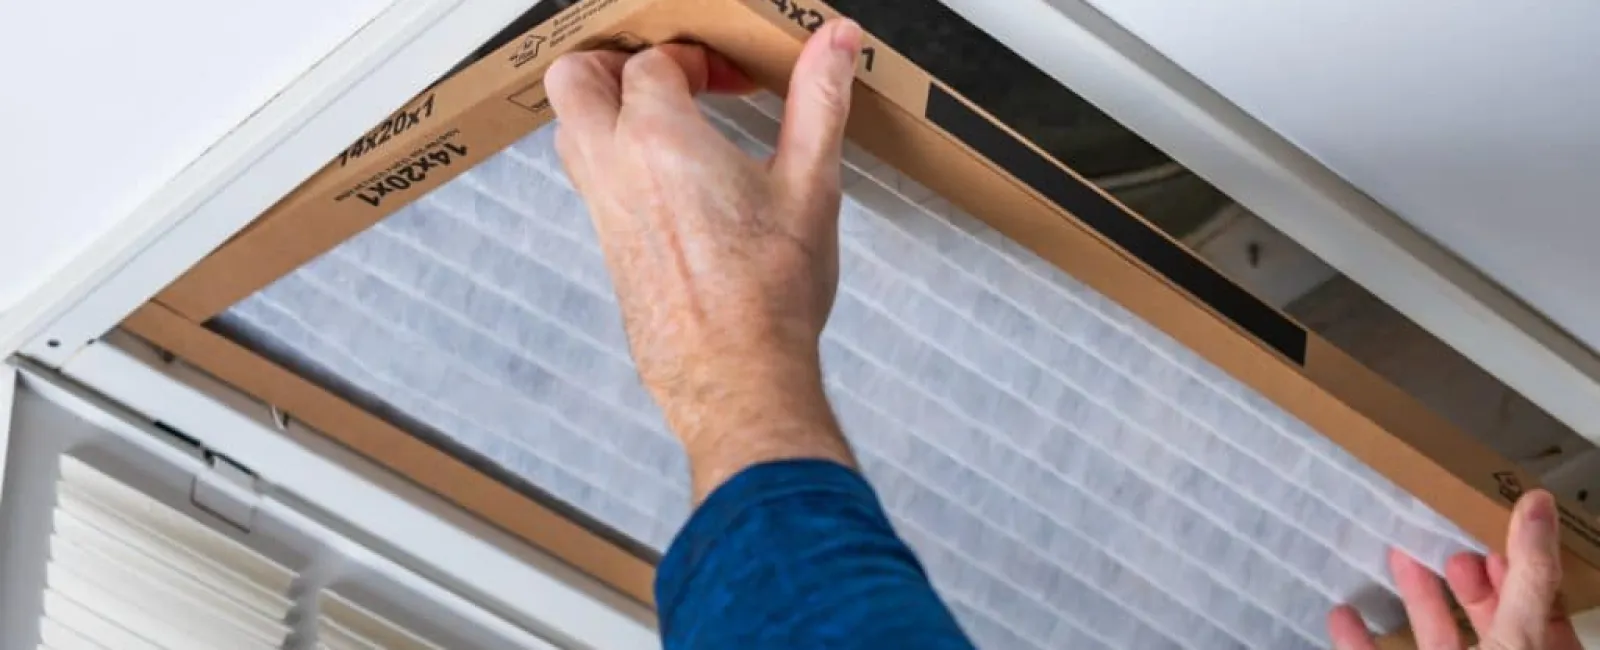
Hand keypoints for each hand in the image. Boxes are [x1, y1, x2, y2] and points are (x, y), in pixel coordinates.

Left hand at [545, 20, 865, 499]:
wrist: (738, 378)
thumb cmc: (769, 295)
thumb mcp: (810, 184)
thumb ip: (819, 100)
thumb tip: (836, 41)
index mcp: (659, 139)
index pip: (654, 61)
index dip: (697, 57)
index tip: (735, 78)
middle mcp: (615, 169)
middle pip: (575, 79)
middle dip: (615, 62)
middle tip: (670, 74)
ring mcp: (603, 212)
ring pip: (571, 132)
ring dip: (608, 110)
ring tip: (671, 120)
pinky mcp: (609, 249)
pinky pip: (591, 181)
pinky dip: (616, 158)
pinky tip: (673, 180)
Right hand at [1328, 490, 1579, 648]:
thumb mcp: (1520, 633)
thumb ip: (1529, 574)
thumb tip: (1538, 504)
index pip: (1540, 604)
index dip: (1521, 564)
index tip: (1498, 525)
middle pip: (1486, 615)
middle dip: (1464, 574)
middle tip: (1447, 535)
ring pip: (1434, 635)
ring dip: (1415, 595)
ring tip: (1396, 552)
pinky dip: (1357, 640)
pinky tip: (1340, 612)